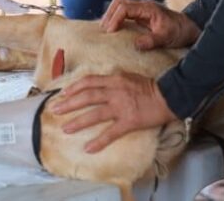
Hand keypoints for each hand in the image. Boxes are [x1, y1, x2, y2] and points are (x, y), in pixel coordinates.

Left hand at [50, 72, 176, 152]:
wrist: (168, 96)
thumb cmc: (149, 86)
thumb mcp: (128, 76)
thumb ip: (113, 80)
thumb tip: (99, 83)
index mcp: (114, 79)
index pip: (89, 81)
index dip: (74, 87)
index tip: (63, 93)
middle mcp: (114, 92)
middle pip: (87, 97)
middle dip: (69, 104)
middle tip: (55, 110)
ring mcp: (121, 107)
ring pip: (94, 114)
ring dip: (78, 122)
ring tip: (66, 128)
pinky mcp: (129, 122)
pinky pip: (111, 133)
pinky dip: (99, 141)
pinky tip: (89, 148)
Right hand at [101, 0, 200, 49]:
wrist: (188, 28)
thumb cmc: (179, 32)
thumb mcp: (167, 38)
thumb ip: (152, 41)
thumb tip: (136, 44)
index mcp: (148, 8)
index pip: (125, 7)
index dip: (115, 18)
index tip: (110, 32)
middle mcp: (143, 5)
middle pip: (119, 0)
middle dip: (109, 14)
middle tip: (104, 30)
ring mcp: (141, 8)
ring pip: (120, 3)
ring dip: (111, 14)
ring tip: (106, 29)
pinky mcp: (141, 13)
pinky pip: (124, 10)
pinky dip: (116, 17)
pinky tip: (113, 28)